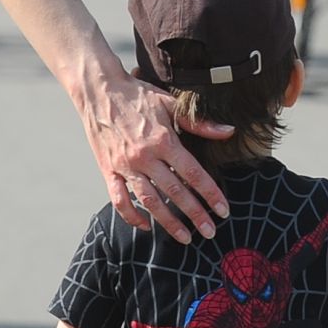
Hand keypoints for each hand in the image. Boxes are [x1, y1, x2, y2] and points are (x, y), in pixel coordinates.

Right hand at [82, 68, 234, 242]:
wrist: (98, 89)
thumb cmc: (138, 95)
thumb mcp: (171, 103)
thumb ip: (200, 122)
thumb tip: (229, 130)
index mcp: (163, 141)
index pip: (193, 174)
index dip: (210, 194)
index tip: (224, 211)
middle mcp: (144, 156)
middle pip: (175, 192)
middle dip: (195, 214)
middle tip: (210, 233)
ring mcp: (125, 165)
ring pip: (149, 200)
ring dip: (167, 222)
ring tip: (185, 238)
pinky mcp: (108, 169)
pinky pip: (118, 198)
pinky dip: (131, 215)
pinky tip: (145, 226)